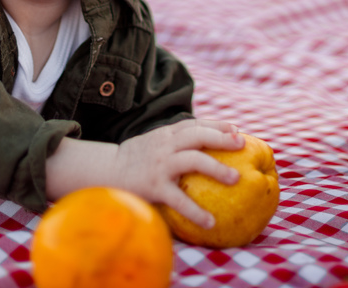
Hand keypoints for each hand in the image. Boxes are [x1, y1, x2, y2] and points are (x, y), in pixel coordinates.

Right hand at [112, 119, 244, 229]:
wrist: (105, 171)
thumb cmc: (134, 159)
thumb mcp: (153, 142)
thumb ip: (174, 141)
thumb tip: (204, 146)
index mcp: (166, 134)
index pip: (195, 124)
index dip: (217, 125)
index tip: (236, 130)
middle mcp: (165, 145)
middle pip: (198, 136)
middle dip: (222, 138)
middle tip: (242, 144)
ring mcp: (160, 165)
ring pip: (194, 160)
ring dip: (217, 168)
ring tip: (236, 178)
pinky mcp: (155, 186)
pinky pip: (179, 200)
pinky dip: (196, 211)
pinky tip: (210, 222)